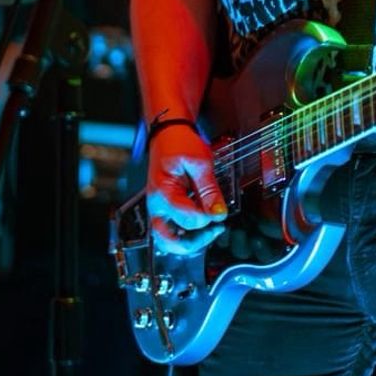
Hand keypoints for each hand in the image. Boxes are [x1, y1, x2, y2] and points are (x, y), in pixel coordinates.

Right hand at [146, 123, 228, 256]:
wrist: (168, 133)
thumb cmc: (179, 143)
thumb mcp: (200, 161)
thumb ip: (209, 189)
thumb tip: (218, 212)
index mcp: (163, 192)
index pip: (187, 219)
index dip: (207, 218)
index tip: (220, 210)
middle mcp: (156, 206)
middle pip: (169, 241)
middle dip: (195, 242)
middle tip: (215, 229)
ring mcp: (158, 210)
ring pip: (168, 241)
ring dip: (190, 241)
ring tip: (210, 228)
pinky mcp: (164, 210)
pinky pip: (172, 231)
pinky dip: (187, 234)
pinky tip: (202, 224)